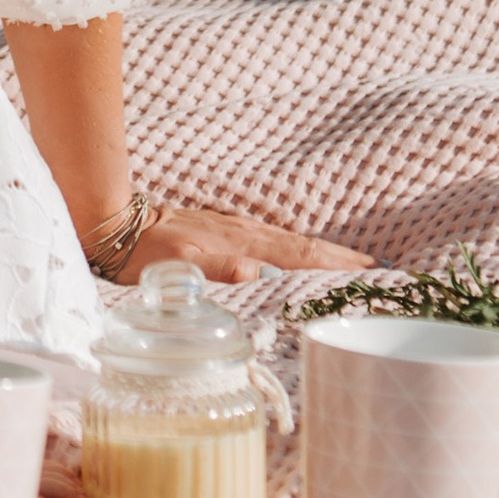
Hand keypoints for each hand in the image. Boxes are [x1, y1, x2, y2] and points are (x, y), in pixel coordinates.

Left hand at [128, 201, 366, 286]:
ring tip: (358, 265)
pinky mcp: (227, 230)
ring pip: (293, 242)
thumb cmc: (142, 251)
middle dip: (344, 259)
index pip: (299, 256)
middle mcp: (245, 235)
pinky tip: (305, 255)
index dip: (336, 267)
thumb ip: (213, 271)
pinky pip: (277, 241)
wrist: (115, 222)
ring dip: (327, 253)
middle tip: (383, 271)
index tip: (372, 275)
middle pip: (305, 247)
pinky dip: (301, 249)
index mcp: (240, 245)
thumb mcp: (174, 266)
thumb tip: (255, 273)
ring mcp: (237, 230)